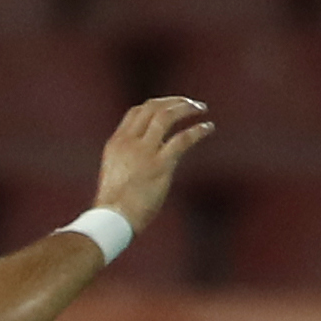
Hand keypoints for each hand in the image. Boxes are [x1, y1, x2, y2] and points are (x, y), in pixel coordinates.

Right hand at [92, 96, 213, 233]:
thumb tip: (149, 156)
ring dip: (187, 108)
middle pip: (153, 107)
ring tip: (201, 109)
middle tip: (191, 104)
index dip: (157, 104)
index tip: (171, 107)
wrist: (112, 219)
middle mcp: (129, 142)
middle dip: (175, 101)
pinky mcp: (160, 165)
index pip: (137, 111)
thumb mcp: (116, 172)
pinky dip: (198, 130)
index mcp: (116, 143)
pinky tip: (208, 128)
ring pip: (167, 116)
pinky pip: (183, 138)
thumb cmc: (114, 204)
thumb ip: (130, 158)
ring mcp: (144, 152)